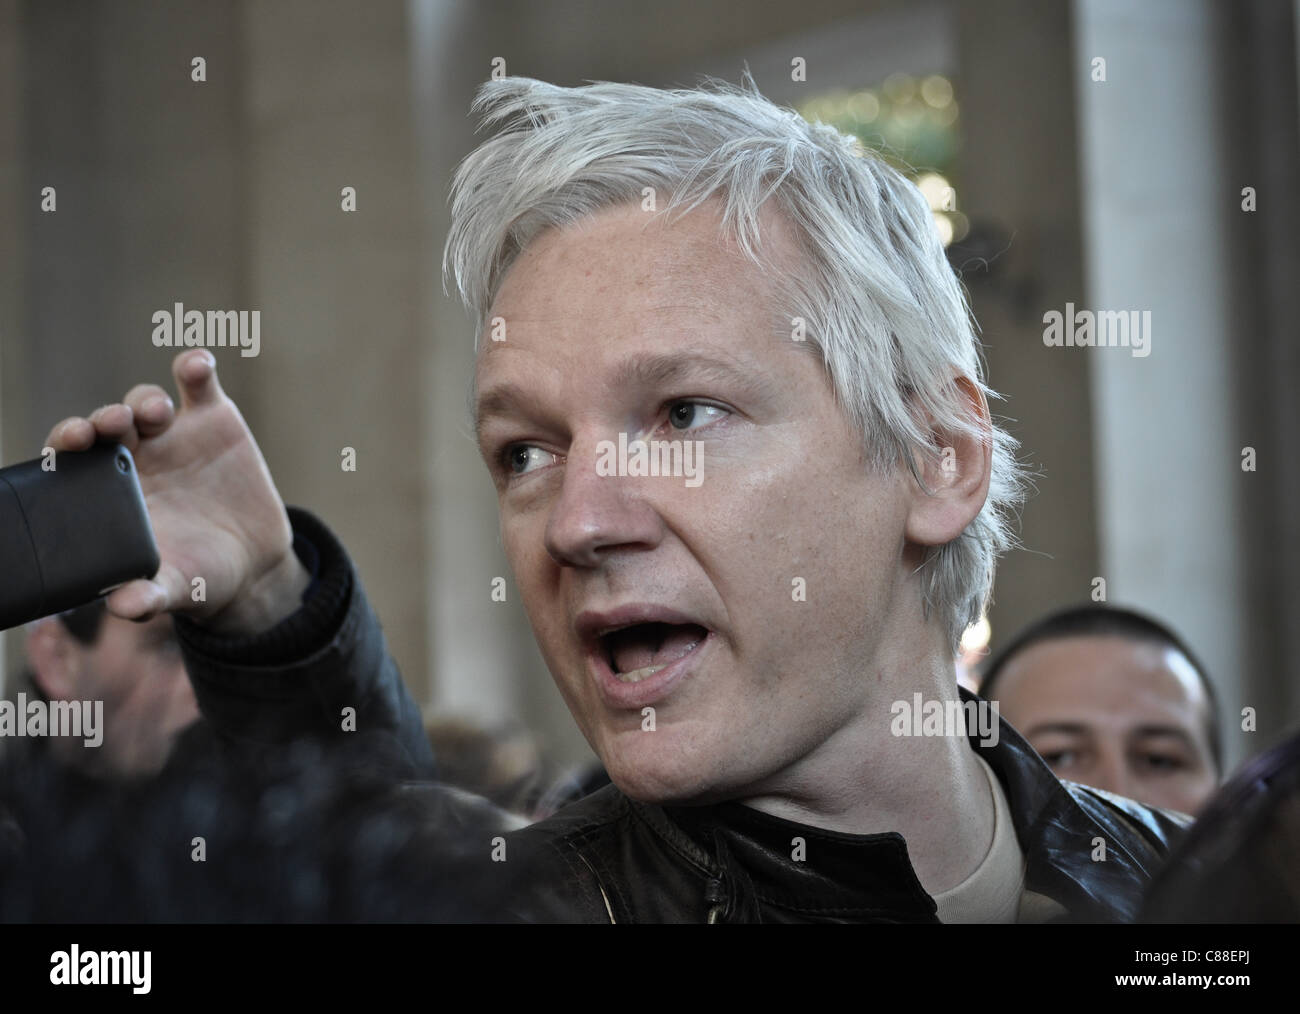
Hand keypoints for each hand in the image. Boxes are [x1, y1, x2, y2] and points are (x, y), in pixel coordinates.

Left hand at [43, 349, 309, 634]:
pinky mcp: (214, 419)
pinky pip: (198, 385)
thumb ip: (149, 594)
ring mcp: (174, 434)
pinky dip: (196, 368)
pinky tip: (195, 365)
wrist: (255, 565)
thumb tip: (124, 606)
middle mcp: (136, 455)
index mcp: (111, 491)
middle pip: (107, 423)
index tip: (75, 440)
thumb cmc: (200, 575)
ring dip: (144, 400)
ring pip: (146, 401)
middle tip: (114, 423)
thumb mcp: (176, 587)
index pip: (75, 458)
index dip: (68, 442)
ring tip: (156, 414)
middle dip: (105, 417)